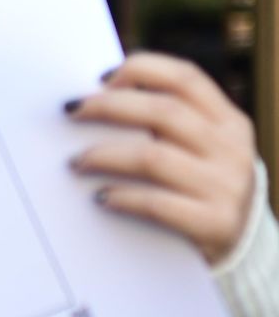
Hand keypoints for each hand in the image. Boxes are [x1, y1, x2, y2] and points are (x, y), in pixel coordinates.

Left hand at [67, 52, 256, 265]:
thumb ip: (169, 126)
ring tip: (76, 161)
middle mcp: (231, 148)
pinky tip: (100, 197)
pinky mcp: (214, 222)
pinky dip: (122, 197)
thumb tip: (97, 100)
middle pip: (163, 112)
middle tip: (71, 111)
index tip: (100, 79)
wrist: (245, 247)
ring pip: (153, 157)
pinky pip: (156, 203)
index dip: (142, 70)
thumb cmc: (202, 188)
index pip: (186, 78)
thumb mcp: (202, 150)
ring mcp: (226, 186)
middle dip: (109, 106)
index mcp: (229, 121)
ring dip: (105, 155)